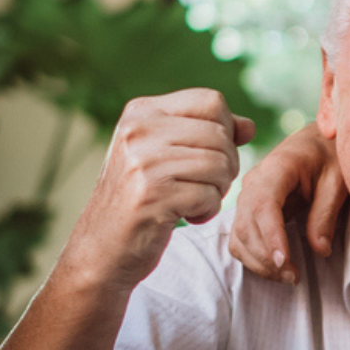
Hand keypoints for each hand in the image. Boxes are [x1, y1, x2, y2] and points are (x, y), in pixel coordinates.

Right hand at [66, 89, 252, 292]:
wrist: (100, 248)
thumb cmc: (139, 199)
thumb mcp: (165, 155)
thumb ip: (206, 134)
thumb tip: (249, 126)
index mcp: (141, 111)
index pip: (211, 101)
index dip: (226, 130)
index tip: (209, 156)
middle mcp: (138, 130)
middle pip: (221, 135)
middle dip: (225, 166)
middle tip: (202, 186)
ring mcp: (143, 162)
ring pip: (220, 165)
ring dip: (217, 190)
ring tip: (192, 200)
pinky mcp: (151, 195)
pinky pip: (210, 196)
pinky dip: (206, 211)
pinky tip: (184, 216)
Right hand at [226, 124, 348, 283]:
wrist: (317, 142)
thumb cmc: (329, 158)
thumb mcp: (338, 182)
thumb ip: (326, 214)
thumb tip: (320, 250)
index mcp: (278, 167)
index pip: (263, 205)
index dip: (270, 236)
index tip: (285, 262)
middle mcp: (254, 181)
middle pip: (246, 225)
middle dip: (267, 257)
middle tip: (295, 277)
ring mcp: (247, 195)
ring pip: (239, 236)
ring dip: (259, 262)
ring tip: (290, 277)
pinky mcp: (248, 209)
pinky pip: (240, 238)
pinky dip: (254, 258)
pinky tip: (277, 268)